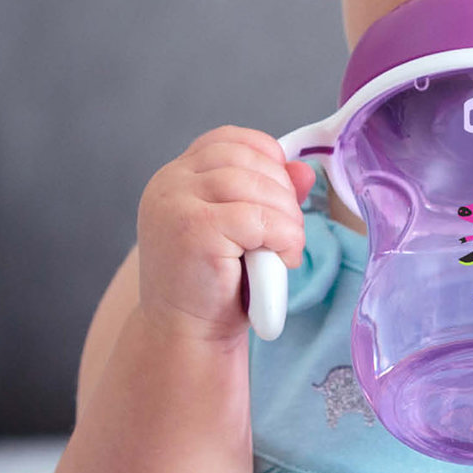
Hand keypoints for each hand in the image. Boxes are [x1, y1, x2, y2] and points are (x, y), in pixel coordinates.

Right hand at [136, 126, 315, 342]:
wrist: (186, 333)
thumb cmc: (214, 284)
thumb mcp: (243, 230)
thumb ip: (269, 195)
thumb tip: (303, 170)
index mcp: (176, 176)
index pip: (229, 139)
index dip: (266, 157)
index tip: (281, 192)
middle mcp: (169, 183)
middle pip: (245, 159)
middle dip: (282, 192)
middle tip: (289, 231)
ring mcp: (177, 204)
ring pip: (254, 186)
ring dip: (286, 217)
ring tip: (286, 248)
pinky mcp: (194, 230)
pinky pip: (259, 218)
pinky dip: (284, 236)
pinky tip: (283, 258)